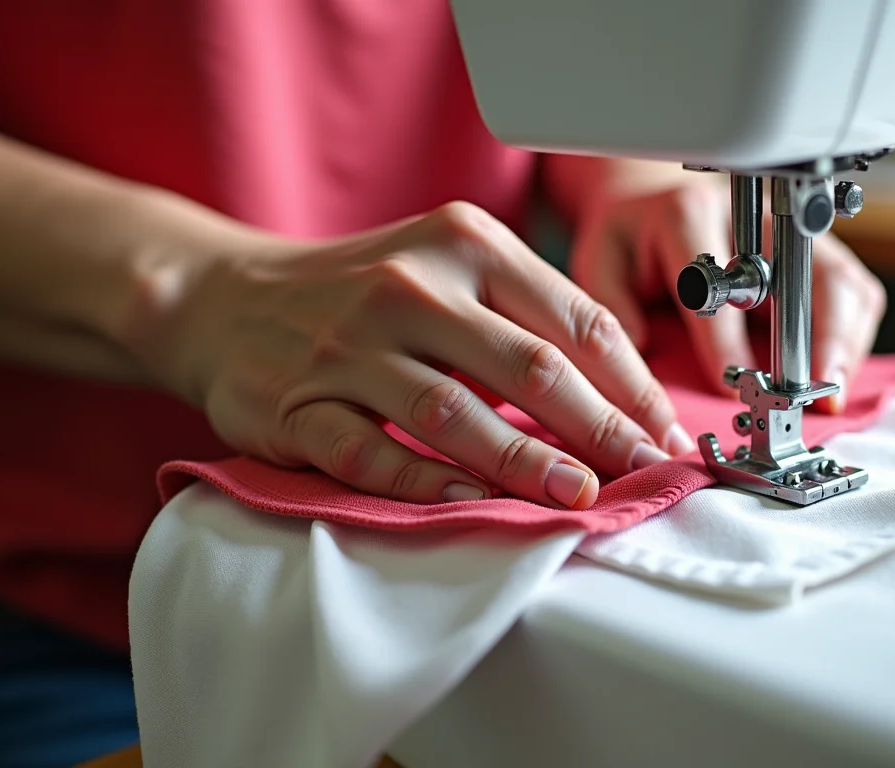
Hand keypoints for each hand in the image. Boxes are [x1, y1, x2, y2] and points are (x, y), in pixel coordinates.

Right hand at [145, 202, 694, 508]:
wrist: (227, 299)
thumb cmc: (361, 290)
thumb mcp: (447, 266)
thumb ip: (526, 318)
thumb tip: (621, 401)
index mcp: (464, 245)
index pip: (576, 319)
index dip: (632, 384)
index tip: (667, 434)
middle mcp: (410, 288)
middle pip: (530, 366)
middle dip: (601, 428)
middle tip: (644, 473)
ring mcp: (350, 347)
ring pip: (455, 412)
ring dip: (525, 461)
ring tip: (577, 494)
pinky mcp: (300, 405)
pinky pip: (371, 452)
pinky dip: (423, 481)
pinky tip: (469, 502)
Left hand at [569, 180, 885, 412]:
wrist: (658, 202)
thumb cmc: (632, 240)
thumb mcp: (601, 261)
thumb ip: (612, 303)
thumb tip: (642, 349)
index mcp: (689, 216)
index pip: (718, 281)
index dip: (724, 339)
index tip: (730, 383)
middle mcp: (752, 219)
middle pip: (805, 269)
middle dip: (816, 334)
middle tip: (814, 388)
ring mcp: (794, 234)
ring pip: (842, 280)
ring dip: (844, 340)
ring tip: (831, 389)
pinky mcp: (819, 252)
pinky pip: (856, 291)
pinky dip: (853, 335)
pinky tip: (835, 372)